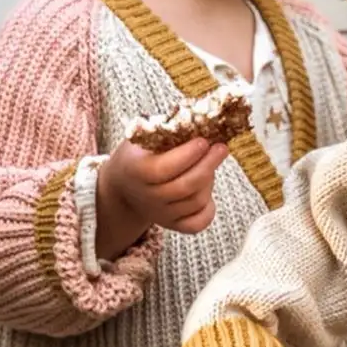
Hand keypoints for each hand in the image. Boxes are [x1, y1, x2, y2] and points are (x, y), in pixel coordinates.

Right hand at [96, 137, 227, 260]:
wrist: (126, 186)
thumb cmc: (140, 155)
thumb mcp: (144, 138)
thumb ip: (166, 131)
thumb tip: (199, 121)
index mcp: (135, 171)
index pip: (164, 168)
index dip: (187, 155)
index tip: (203, 141)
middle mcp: (147, 197)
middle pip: (185, 186)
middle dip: (208, 165)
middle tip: (221, 148)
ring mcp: (161, 215)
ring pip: (196, 202)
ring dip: (209, 181)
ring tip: (209, 164)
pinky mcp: (174, 225)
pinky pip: (199, 223)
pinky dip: (209, 208)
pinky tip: (207, 189)